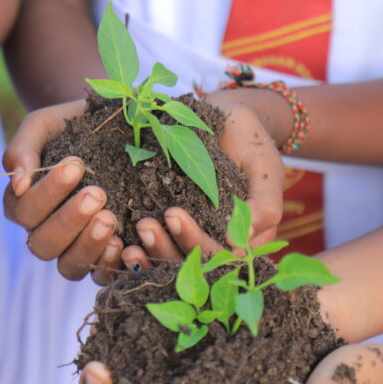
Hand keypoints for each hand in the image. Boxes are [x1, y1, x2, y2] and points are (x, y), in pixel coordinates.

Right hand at [3, 100, 123, 282]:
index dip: (47, 193)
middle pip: (43, 244)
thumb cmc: (73, 124)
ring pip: (67, 266)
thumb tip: (19, 184)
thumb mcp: (45, 125)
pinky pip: (99, 276)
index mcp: (23, 203)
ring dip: (87, 245)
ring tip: (110, 218)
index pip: (24, 211)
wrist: (116, 125)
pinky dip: (108, 265)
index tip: (76, 165)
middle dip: (69, 220)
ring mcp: (73, 248)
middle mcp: (44, 231)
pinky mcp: (103, 257)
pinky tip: (124, 243)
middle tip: (97, 194)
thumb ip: (24, 149)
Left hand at [121, 98, 283, 269]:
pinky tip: (117, 245)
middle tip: (145, 224)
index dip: (194, 240)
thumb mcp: (265, 168)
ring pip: (169, 261)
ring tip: (128, 235)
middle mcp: (216, 245)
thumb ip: (263, 204)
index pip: (220, 256)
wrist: (228, 120)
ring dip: (147, 254)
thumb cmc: (251, 143)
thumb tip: (240, 241)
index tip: (172, 213)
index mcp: (244, 239)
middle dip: (165, 248)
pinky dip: (135, 255)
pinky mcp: (168, 231)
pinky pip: (152, 250)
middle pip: (189, 263)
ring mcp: (191, 239)